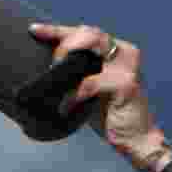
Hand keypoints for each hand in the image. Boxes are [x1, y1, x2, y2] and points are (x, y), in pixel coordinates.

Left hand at [29, 23, 170, 171]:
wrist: (136, 141)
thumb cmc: (111, 115)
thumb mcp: (92, 89)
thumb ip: (79, 72)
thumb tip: (48, 65)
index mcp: (118, 51)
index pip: (87, 32)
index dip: (58, 30)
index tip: (35, 30)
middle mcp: (125, 53)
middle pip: (89, 33)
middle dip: (65, 43)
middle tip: (51, 64)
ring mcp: (127, 67)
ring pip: (91, 49)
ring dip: (69, 61)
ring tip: (55, 77)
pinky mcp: (125, 84)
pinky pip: (90, 82)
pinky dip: (75, 94)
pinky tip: (66, 106)